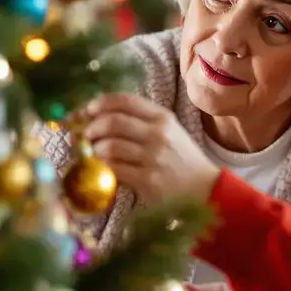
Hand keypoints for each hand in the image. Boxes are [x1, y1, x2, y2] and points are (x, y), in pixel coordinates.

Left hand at [76, 93, 220, 204]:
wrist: (204, 189)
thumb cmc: (181, 159)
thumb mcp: (169, 132)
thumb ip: (141, 122)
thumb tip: (99, 116)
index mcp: (162, 117)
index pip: (125, 101)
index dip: (100, 103)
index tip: (87, 110)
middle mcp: (158, 134)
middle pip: (112, 122)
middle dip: (91, 128)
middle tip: (86, 135)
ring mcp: (153, 157)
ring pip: (110, 146)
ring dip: (95, 150)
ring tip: (94, 154)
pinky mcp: (147, 179)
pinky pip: (114, 169)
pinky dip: (102, 168)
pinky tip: (103, 169)